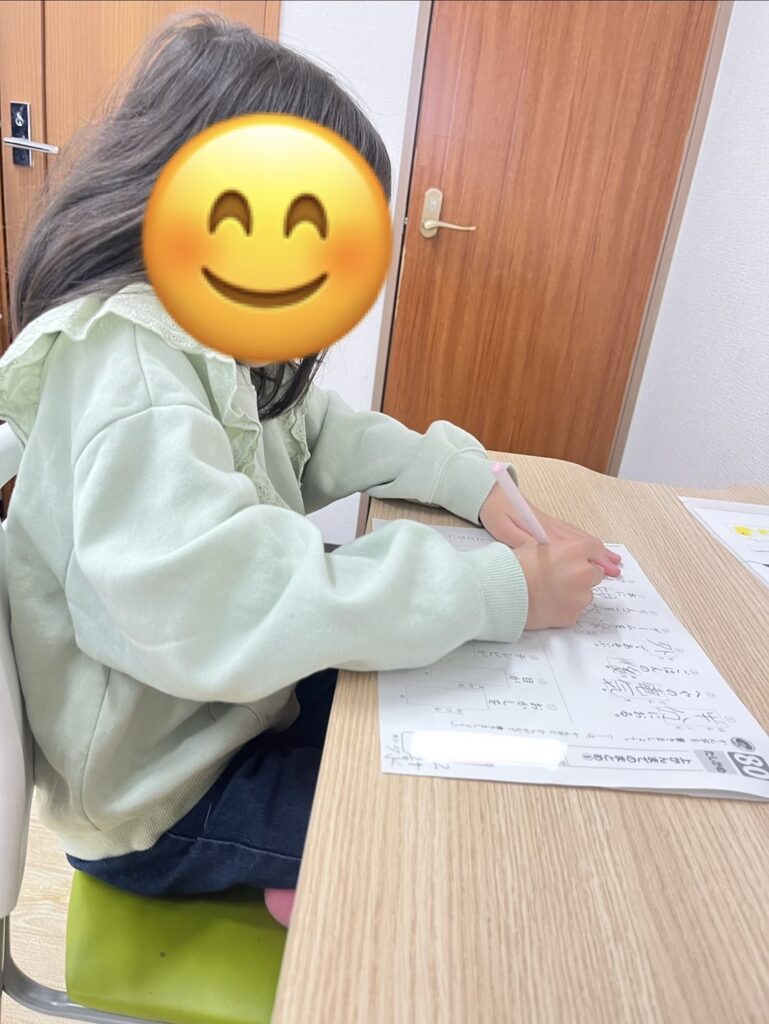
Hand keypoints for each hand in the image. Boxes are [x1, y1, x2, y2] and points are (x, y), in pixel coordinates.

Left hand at [479, 483, 621, 576]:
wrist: (491, 493)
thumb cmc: (495, 511)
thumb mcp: (504, 529)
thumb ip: (523, 541)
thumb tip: (542, 555)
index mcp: (542, 528)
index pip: (572, 546)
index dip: (589, 558)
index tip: (603, 568)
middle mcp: (551, 525)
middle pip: (581, 542)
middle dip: (600, 556)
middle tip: (616, 569)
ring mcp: (551, 523)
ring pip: (579, 538)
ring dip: (597, 549)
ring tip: (613, 560)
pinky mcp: (547, 522)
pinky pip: (573, 533)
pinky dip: (586, 542)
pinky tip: (594, 548)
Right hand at [515, 539, 605, 628]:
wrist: (503, 594)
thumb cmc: (515, 568)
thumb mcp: (536, 547)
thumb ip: (558, 550)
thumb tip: (563, 555)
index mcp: (574, 551)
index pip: (595, 548)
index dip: (590, 554)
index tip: (588, 558)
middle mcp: (583, 573)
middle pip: (595, 573)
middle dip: (583, 575)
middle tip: (562, 578)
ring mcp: (580, 597)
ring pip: (586, 594)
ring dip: (574, 593)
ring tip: (551, 593)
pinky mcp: (573, 615)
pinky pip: (574, 610)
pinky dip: (565, 608)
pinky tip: (548, 604)